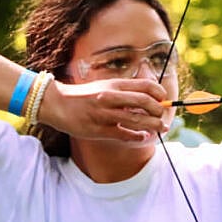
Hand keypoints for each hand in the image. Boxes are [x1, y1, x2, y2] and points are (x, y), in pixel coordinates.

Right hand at [39, 78, 172, 142]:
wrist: (57, 104)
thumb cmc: (83, 96)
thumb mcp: (104, 86)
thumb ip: (123, 91)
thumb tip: (148, 98)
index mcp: (113, 85)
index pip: (144, 85)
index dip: (159, 92)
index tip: (163, 98)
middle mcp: (110, 98)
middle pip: (144, 102)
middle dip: (159, 110)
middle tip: (163, 115)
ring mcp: (104, 114)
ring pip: (137, 120)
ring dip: (153, 125)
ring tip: (161, 128)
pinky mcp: (99, 130)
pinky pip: (124, 135)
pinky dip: (137, 137)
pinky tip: (143, 137)